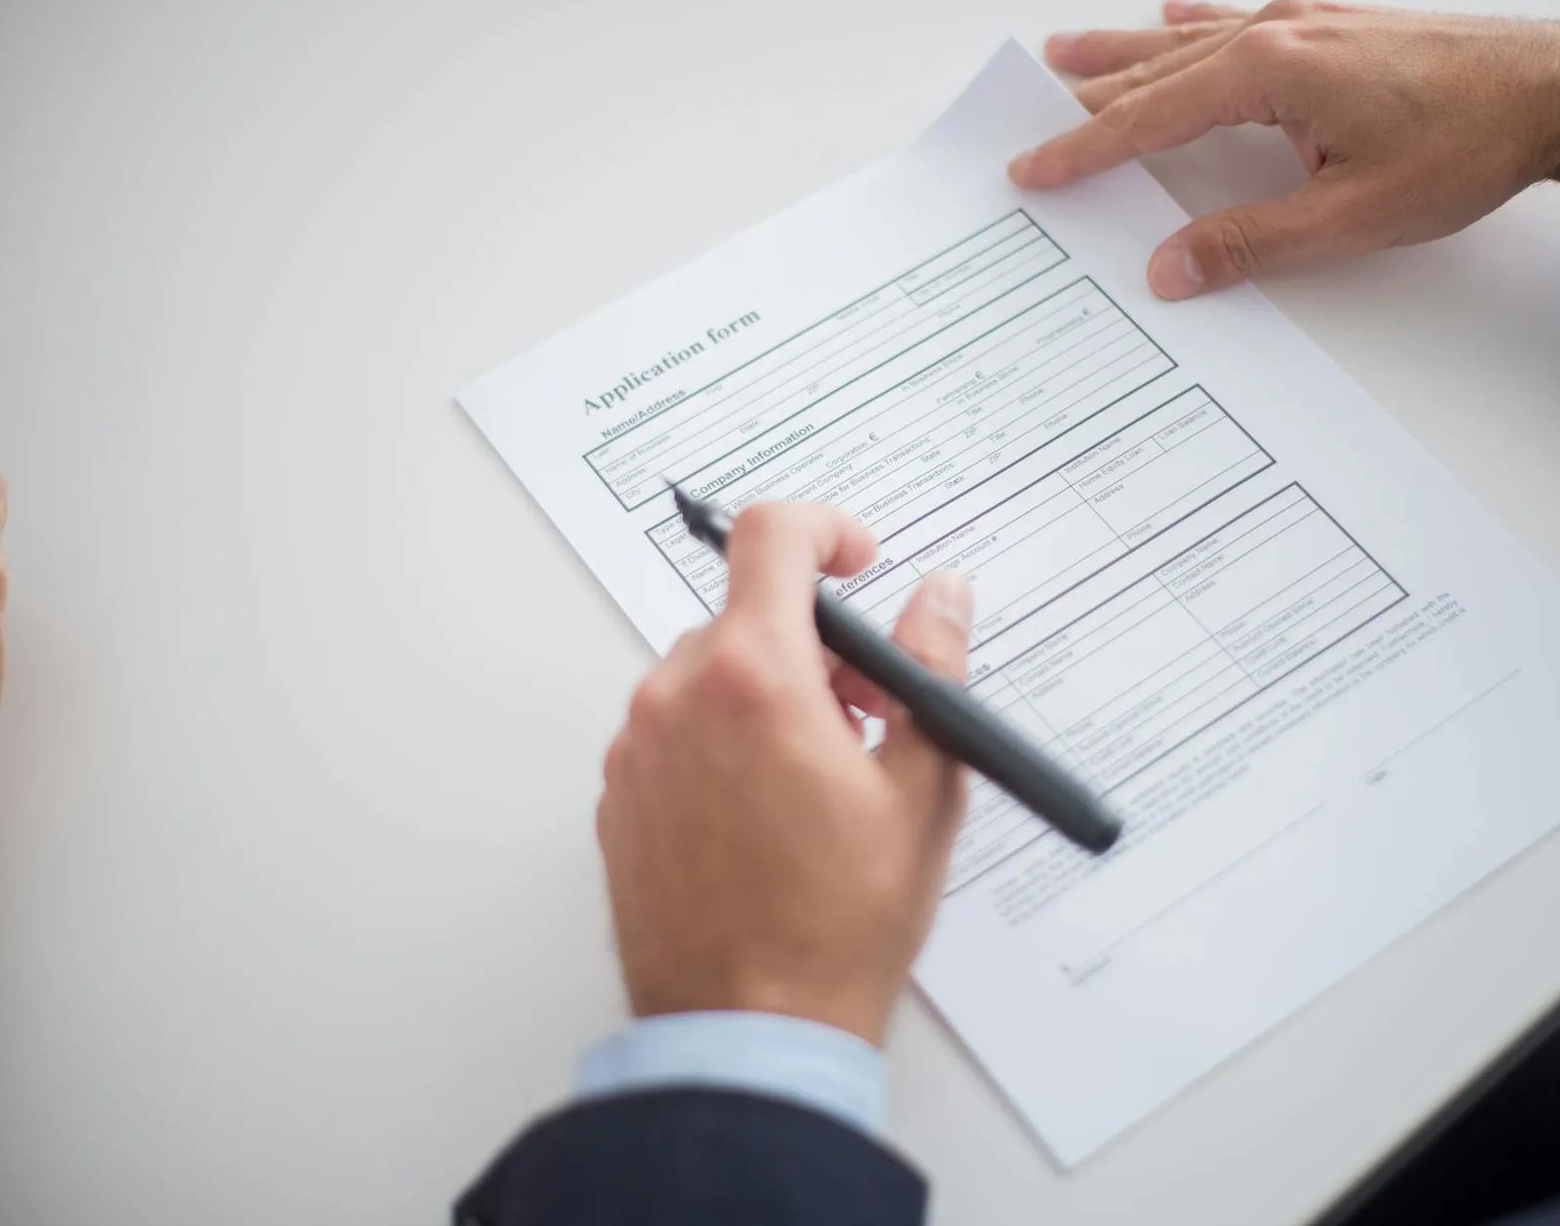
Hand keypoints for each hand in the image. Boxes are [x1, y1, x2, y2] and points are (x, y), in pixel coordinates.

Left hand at [598, 504, 972, 1045]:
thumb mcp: (922, 789)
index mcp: (752, 678)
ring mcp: (637, 751)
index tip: (858, 559)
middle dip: (815, 646)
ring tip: (821, 777)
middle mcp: (675, 699)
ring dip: (767, 696)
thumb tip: (941, 597)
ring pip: (708, 676)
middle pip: (747, 617)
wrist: (749, 1030)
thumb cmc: (836, 924)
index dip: (826, 529)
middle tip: (868, 713)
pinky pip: (674, 732)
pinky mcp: (618, 798)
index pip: (771, 537)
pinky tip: (770, 811)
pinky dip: (723, 742)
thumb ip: (932, 671)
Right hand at [1010, 0, 1559, 296]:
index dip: (1084, 150)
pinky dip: (1192, 27)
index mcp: (1268, 73)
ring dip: (1124, 54)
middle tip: (1025, 118)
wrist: (1557, 90)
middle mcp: (1276, 34)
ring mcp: (1305, 22)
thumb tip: (1169, 267)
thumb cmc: (1465, 145)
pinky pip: (1236, 24)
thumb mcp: (1351, 216)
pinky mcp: (1334, 27)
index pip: (1149, 119)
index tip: (1032, 170)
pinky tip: (1172, 17)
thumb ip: (1250, 242)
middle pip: (1155, 73)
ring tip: (1065, 56)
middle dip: (1086, 100)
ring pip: (1187, 42)